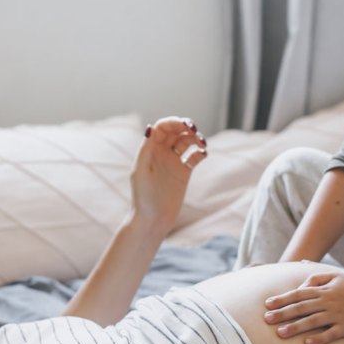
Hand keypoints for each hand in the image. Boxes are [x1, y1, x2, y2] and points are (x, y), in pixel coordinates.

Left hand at [130, 117, 206, 232]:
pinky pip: (194, 157)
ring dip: (196, 138)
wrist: (152, 220)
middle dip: (186, 126)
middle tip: (195, 130)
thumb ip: (146, 149)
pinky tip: (203, 154)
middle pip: (176, 131)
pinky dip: (200, 152)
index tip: (186, 126)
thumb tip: (151, 127)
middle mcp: (161, 153)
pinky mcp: (183, 174)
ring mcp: (173, 163)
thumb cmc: (142, 197)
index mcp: (150, 150)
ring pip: (186, 142)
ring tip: (203, 143)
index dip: (174, 122)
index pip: (162, 127)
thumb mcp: (141, 171)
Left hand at [263, 268, 343, 343]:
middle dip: (283, 314)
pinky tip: (307, 343)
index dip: (282, 299)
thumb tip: (300, 275)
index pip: (298, 294)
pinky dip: (320, 338)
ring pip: (313, 321)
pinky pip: (331, 334)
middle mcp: (328, 302)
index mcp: (324, 290)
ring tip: (281, 333)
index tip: (267, 305)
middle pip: (301, 308)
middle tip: (266, 320)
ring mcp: (337, 315)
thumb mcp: (335, 275)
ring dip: (296, 327)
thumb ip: (316, 276)